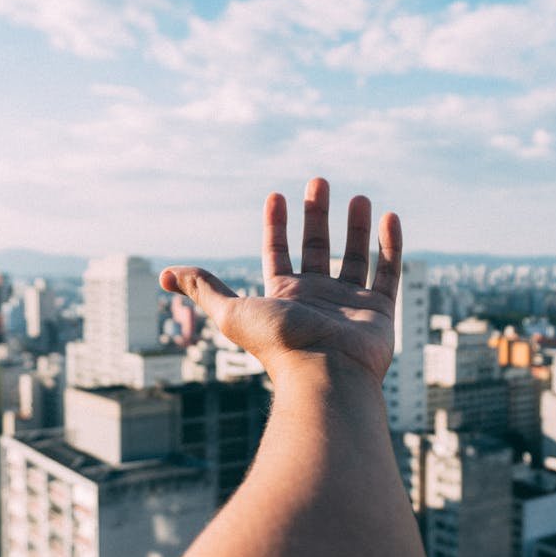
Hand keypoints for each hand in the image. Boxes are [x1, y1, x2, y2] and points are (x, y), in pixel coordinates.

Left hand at [159, 178, 402, 382]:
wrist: (326, 374)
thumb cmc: (279, 344)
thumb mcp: (232, 312)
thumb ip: (203, 289)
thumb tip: (164, 275)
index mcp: (284, 297)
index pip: (277, 253)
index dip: (275, 225)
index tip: (276, 196)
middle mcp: (316, 299)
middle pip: (316, 248)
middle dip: (316, 215)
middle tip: (318, 182)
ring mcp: (349, 305)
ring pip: (354, 258)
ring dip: (356, 227)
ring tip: (358, 197)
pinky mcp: (378, 312)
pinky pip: (388, 273)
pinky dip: (391, 246)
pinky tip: (390, 217)